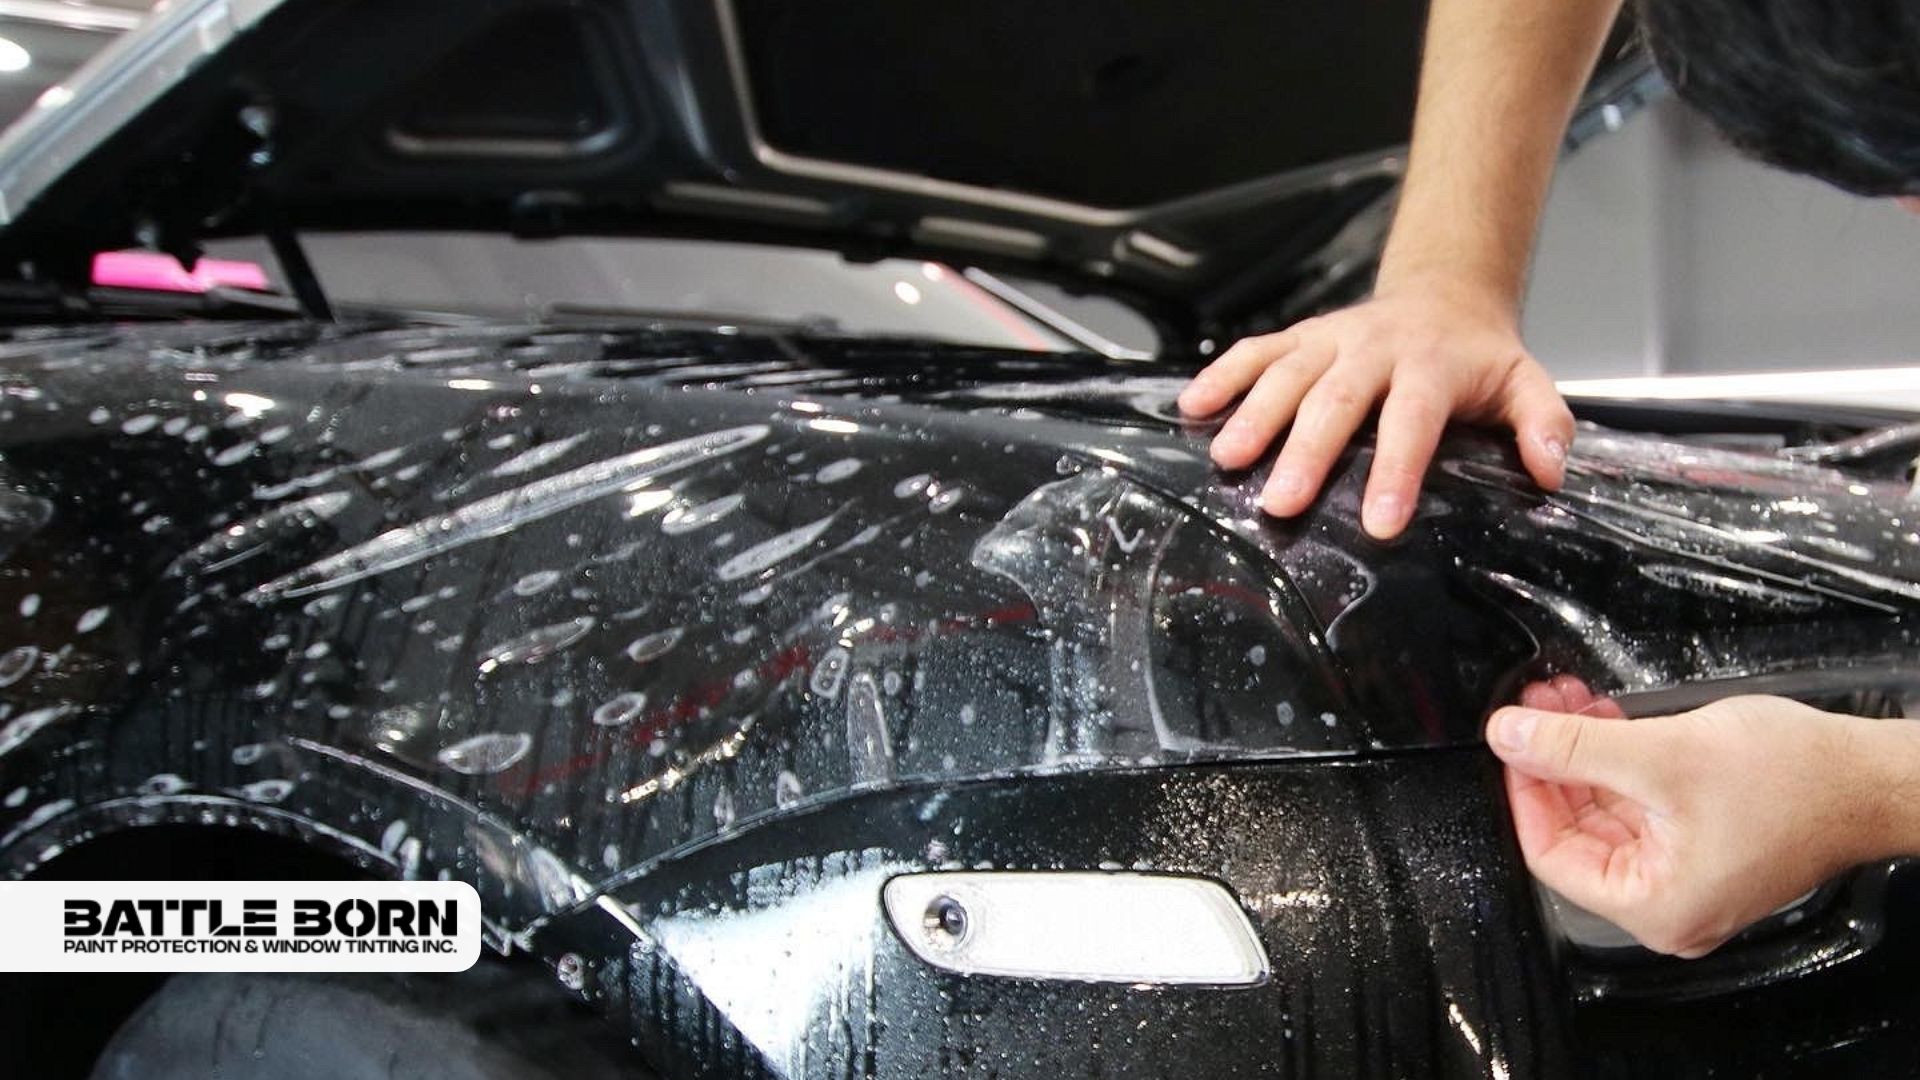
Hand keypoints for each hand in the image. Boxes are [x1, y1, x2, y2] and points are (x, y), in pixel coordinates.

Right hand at [1176, 278, 1572, 538]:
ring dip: (1254, 416)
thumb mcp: (1526, 381)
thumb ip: (1543, 424)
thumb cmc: (1478, 356)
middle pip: (1336, 400)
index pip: (1413, 420)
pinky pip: (1256, 350)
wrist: (1444, 293)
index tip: (1382, 523)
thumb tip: (1549, 471)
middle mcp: (1374, 348)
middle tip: (1281, 503)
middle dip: (1306, 451)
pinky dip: (1222, 375)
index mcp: (1432, 365)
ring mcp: (1330, 339)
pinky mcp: (1300, 336)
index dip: (1396, 470)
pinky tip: (1192, 407)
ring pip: (1288, 374)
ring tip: (1228, 461)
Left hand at [1487, 678, 1906, 957]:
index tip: (1512, 741)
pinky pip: (1640, 804)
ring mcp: (1687, 874)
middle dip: (1553, 759)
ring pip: (1606, 810)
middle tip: (1535, 707)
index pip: (1550, 855)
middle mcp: (1669, 903)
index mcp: (1655, 906)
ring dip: (1581, 752)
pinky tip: (1600, 717)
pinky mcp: (1703, 843)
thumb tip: (1509, 737)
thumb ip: (1574, 748)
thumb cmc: (1797, 783)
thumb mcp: (1663, 756)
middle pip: (1576, 829)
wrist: (1873, 776)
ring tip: (1562, 700)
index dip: (1524, 790)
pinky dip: (1617, 760)